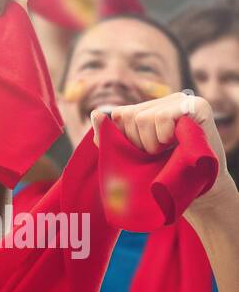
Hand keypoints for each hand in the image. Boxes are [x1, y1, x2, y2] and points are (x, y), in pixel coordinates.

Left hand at [93, 93, 236, 209]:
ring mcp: (182, 101)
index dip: (124, 139)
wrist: (196, 190)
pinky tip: (177, 144)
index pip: (120, 115)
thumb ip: (111, 137)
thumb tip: (94, 113)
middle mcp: (166, 101)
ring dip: (152, 144)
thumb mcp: (130, 156)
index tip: (140, 153)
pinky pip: (163, 117)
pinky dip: (164, 137)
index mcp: (150, 110)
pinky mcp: (198, 106)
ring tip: (168, 151)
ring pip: (145, 118)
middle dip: (138, 143)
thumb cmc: (161, 174)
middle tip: (157, 155)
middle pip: (131, 116)